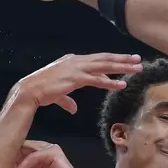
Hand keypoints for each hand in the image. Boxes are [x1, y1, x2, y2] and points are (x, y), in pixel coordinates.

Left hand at [9, 141, 90, 167]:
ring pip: (25, 152)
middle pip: (21, 153)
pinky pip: (34, 156)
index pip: (20, 160)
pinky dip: (24, 165)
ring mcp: (49, 151)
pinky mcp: (53, 153)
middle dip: (10, 164)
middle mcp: (44, 154)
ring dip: (14, 163)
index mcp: (40, 162)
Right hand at [16, 53, 141, 114]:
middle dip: (122, 59)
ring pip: (104, 66)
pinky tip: (121, 85)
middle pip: (104, 59)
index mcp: (72, 61)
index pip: (97, 59)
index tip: (125, 60)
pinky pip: (97, 80)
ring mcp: (76, 68)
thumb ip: (68, 100)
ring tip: (137, 68)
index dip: (112, 59)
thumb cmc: (42, 91)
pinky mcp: (75, 78)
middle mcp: (76, 61)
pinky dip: (110, 82)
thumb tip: (74, 108)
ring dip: (122, 67)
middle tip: (138, 59)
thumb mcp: (59, 94)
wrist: (29, 91)